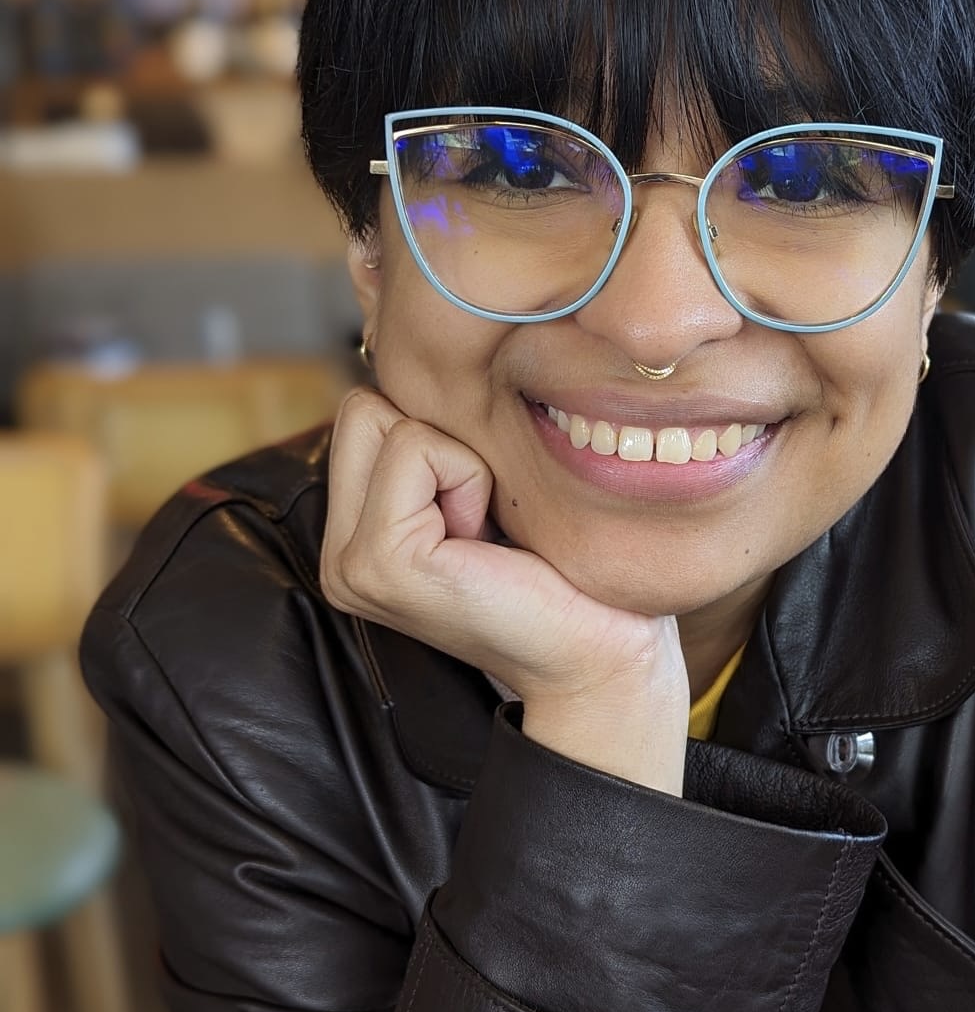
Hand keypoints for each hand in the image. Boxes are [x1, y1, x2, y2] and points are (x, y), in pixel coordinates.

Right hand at [320, 389, 688, 791]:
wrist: (600, 655)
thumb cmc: (562, 571)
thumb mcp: (485, 494)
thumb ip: (434, 447)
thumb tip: (422, 356)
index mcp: (354, 538)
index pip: (361, 411)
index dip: (438, 436)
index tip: (482, 508)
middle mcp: (337, 554)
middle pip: (361, 406)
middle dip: (438, 441)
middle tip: (483, 518)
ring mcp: (350, 564)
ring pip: (384, 419)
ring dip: (459, 461)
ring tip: (487, 533)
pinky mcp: (381, 562)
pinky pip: (417, 449)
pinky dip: (469, 479)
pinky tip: (488, 543)